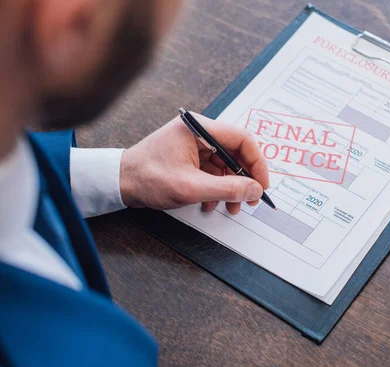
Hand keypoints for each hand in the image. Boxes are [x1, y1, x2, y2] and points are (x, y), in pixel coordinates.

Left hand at [120, 113, 268, 214]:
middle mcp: (199, 132)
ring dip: (231, 187)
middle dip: (244, 179)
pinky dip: (218, 188)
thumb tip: (254, 189)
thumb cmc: (147, 178)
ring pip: (226, 164)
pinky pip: (214, 171)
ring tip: (231, 207)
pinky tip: (213, 202)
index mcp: (199, 128)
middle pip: (236, 152)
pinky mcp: (190, 157)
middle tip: (249, 199)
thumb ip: (227, 189)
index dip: (256, 163)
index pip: (242, 139)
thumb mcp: (191, 187)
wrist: (119, 183)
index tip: (261, 184)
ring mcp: (194, 145)